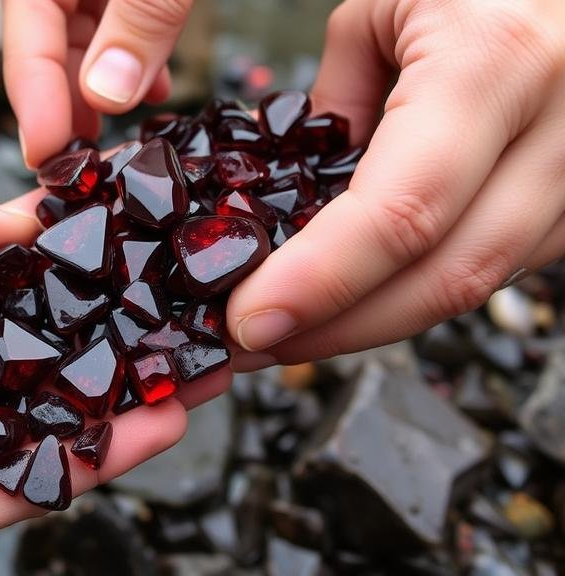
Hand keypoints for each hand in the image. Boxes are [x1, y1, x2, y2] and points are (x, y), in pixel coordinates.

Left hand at [0, 151, 229, 573]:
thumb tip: (19, 221)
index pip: (2, 264)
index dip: (73, 250)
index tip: (149, 229)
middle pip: (36, 344)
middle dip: (122, 324)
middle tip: (212, 298)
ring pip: (43, 415)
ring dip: (132, 389)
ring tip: (221, 354)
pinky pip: (15, 483)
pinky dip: (93, 456)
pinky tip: (164, 416)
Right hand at [3, 0, 191, 166]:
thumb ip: (141, 19)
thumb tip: (108, 94)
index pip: (28, 29)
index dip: (33, 99)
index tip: (44, 154)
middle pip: (48, 42)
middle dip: (64, 107)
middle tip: (79, 166)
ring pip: (83, 38)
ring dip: (99, 94)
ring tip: (112, 143)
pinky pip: (118, 23)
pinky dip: (133, 62)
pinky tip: (153, 93)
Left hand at [227, 0, 564, 368]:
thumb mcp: (387, 2)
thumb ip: (342, 91)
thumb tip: (311, 178)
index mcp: (495, 60)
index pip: (400, 211)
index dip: (320, 282)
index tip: (251, 319)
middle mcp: (561, 124)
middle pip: (446, 273)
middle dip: (339, 329)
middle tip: (256, 344)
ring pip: (478, 282)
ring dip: (378, 321)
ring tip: (298, 331)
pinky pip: (502, 261)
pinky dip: (425, 287)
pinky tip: (368, 296)